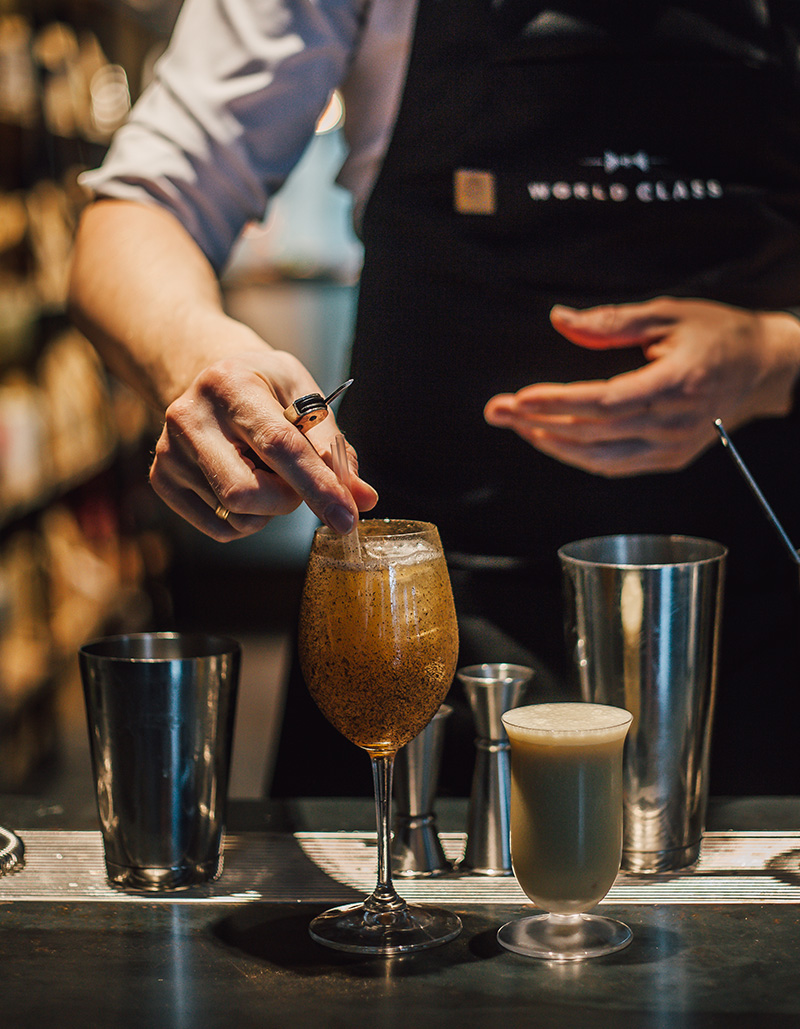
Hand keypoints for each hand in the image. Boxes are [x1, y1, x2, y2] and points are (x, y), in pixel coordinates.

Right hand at [149, 349, 377, 539]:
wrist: (209, 378)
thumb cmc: (265, 386)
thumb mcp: (306, 397)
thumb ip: (334, 448)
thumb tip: (362, 499)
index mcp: (230, 385)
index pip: (279, 446)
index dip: (318, 486)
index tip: (347, 518)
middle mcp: (189, 417)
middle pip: (248, 494)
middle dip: (288, 500)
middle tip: (297, 478)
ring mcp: (169, 452)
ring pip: (237, 516)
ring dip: (269, 509)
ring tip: (264, 471)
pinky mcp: (161, 480)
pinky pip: (221, 529)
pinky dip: (247, 519)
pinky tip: (244, 482)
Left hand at [484, 297, 799, 476]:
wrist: (761, 367)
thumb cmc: (716, 334)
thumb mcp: (667, 313)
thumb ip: (611, 321)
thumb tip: (560, 320)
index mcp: (676, 384)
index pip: (604, 402)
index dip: (558, 402)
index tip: (520, 397)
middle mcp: (675, 424)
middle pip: (593, 432)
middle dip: (539, 422)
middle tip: (498, 410)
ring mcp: (672, 448)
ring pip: (599, 457)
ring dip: (551, 444)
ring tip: (517, 425)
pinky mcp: (669, 459)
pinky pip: (614, 466)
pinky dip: (578, 456)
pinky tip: (550, 440)